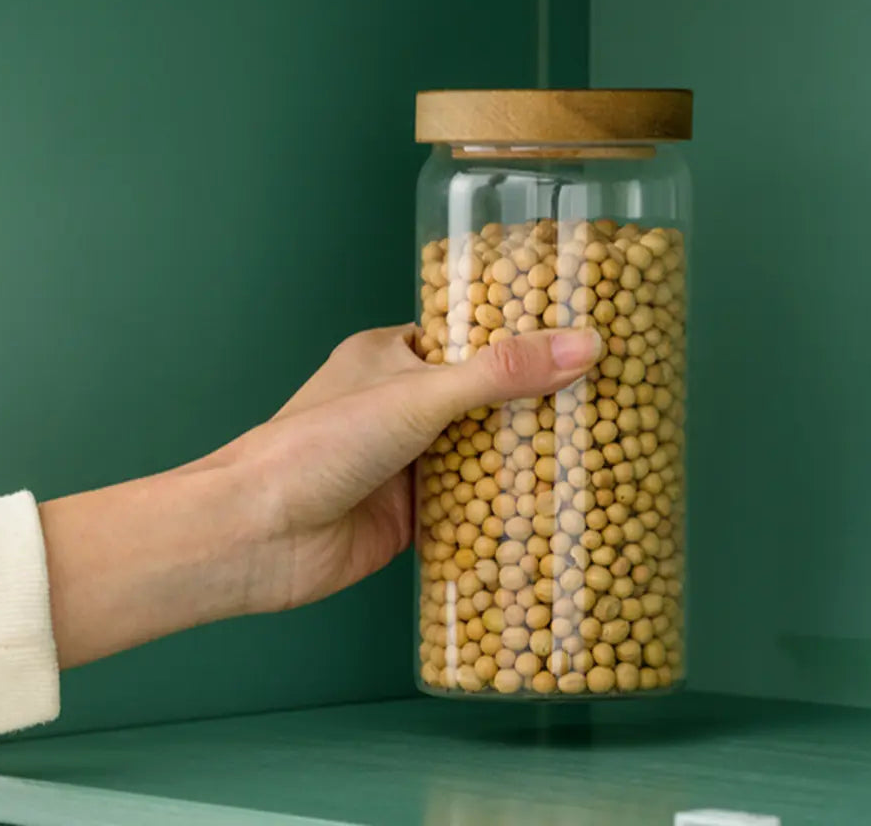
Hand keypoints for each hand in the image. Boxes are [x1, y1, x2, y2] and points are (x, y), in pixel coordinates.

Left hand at [39, 326, 601, 668]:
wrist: (258, 535)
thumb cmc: (315, 446)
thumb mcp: (417, 394)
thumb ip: (500, 374)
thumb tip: (582, 345)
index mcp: (390, 355)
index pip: (470, 336)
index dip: (524, 336)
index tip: (584, 336)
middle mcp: (399, 404)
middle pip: (483, 398)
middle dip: (537, 403)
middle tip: (612, 397)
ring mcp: (407, 461)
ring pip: (482, 453)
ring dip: (527, 458)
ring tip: (606, 449)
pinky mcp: (412, 515)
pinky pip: (473, 507)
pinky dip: (509, 509)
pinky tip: (559, 510)